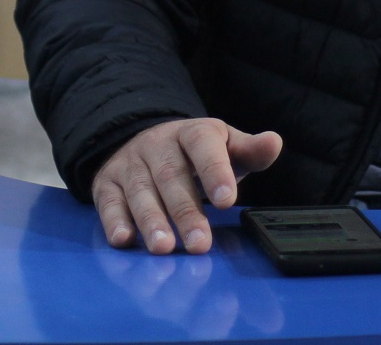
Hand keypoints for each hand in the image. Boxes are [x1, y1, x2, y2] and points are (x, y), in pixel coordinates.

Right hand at [92, 118, 282, 253]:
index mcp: (192, 133)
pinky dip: (114, 220)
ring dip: (151, 220)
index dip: (215, 171)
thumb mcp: (225, 147)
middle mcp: (158, 145)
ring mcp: (130, 163)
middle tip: (200, 243)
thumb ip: (250, 151)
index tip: (227, 200)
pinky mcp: (107, 183)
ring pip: (141, 191)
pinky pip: (109, 201)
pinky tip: (124, 240)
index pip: (203, 146)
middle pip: (172, 176)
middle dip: (186, 211)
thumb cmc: (195, 154)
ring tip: (164, 248)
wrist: (147, 143)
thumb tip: (273, 143)